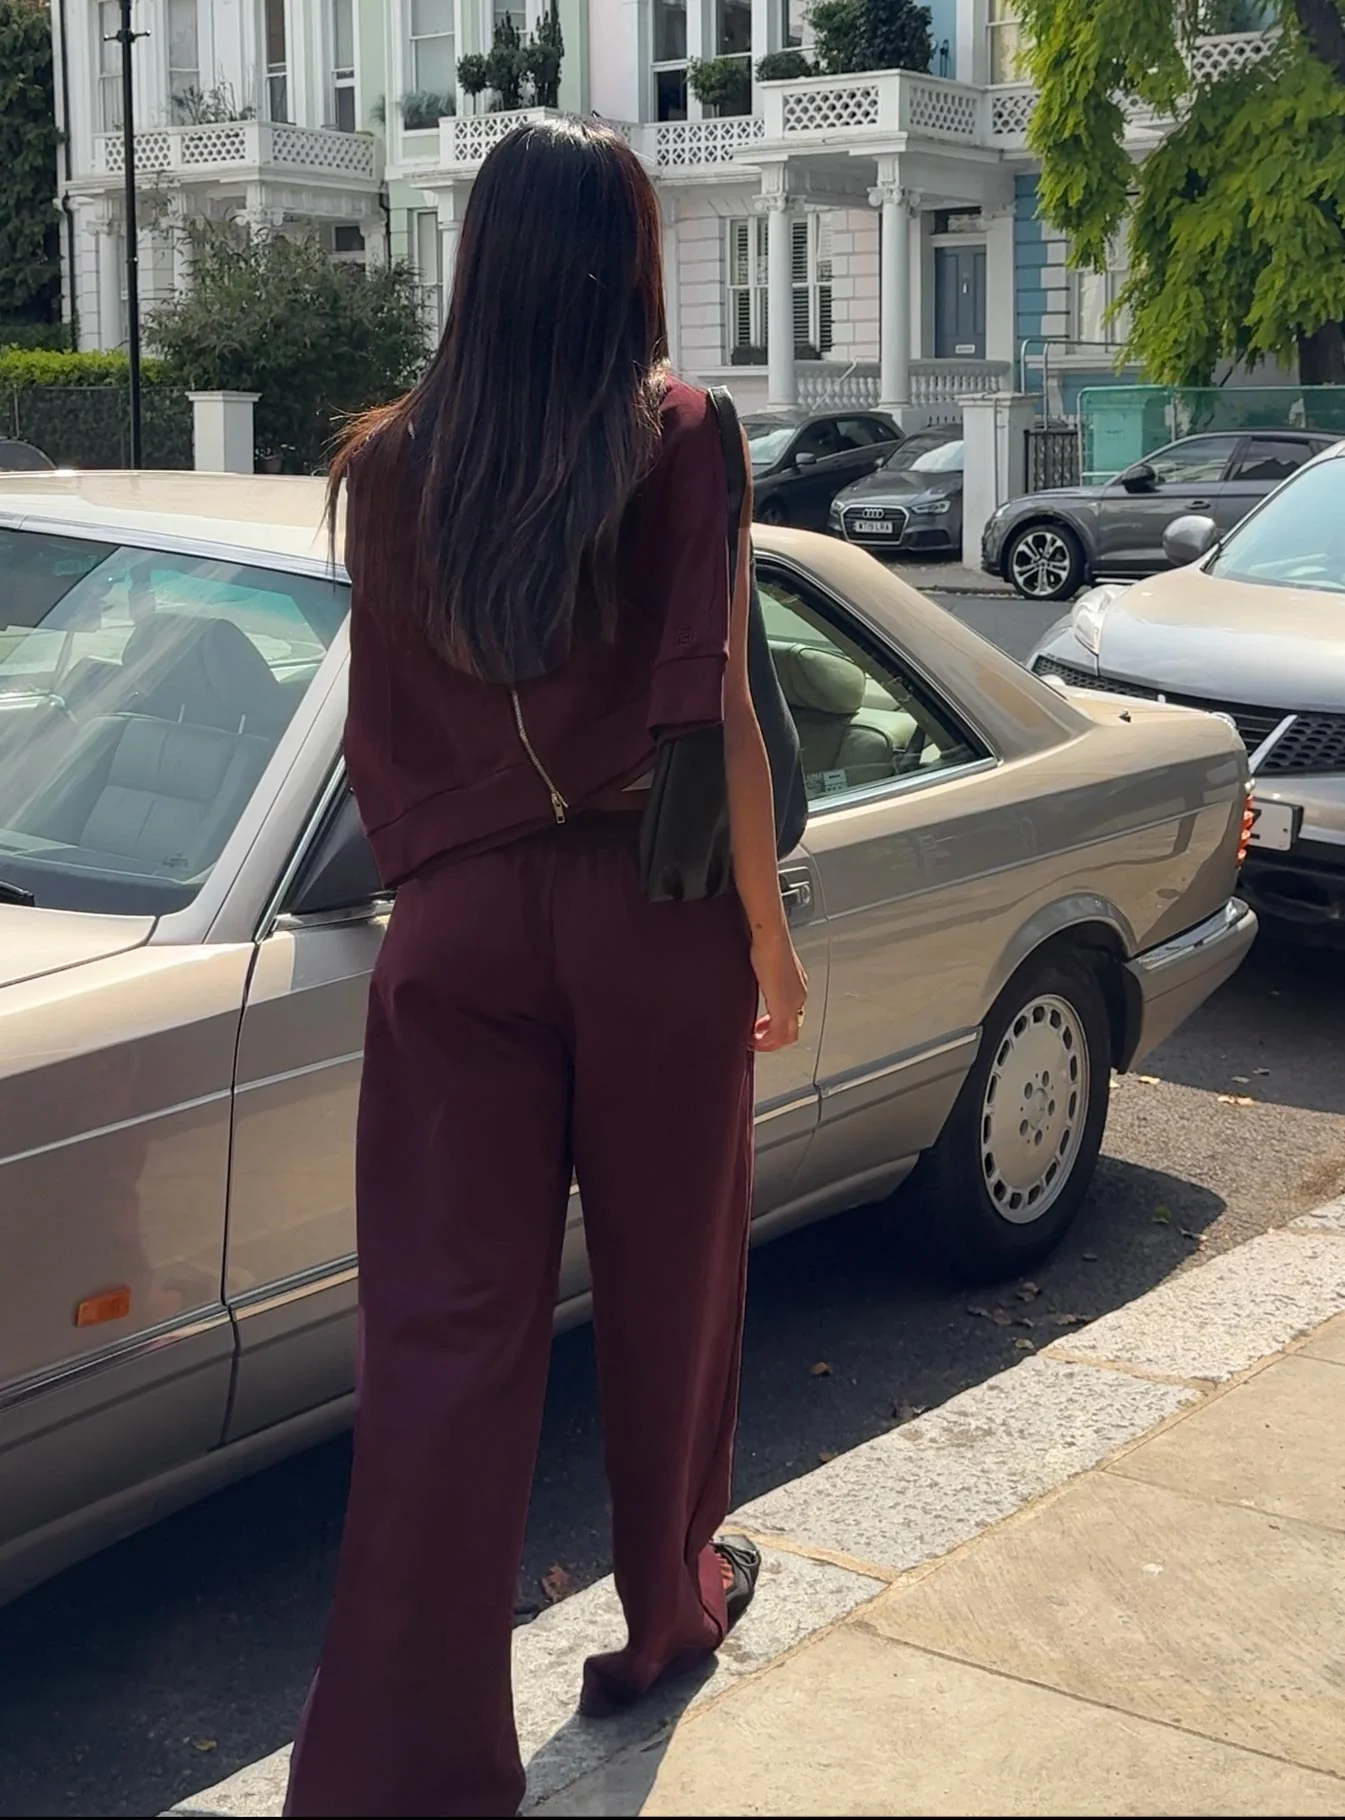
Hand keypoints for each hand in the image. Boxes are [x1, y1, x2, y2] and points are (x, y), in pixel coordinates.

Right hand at [751, 930, 807, 1052]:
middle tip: (756, 1038)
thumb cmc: (767, 943)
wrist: (771, 938)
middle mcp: (799, 997)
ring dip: (770, 1042)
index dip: (776, 1023)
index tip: (760, 1025)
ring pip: (788, 1035)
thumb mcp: (765, 964)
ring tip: (753, 1041)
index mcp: (797, 986)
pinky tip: (753, 1038)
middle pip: (793, 1029)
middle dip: (774, 1037)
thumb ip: (763, 976)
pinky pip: (779, 1035)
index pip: (792, 1014)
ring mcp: (794, 1004)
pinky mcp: (784, 1008)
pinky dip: (767, 1041)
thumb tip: (753, 978)